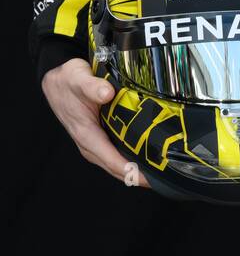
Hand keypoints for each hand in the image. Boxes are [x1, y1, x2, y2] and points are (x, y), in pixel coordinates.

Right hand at [41, 57, 150, 188]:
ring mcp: (95, 144)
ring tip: (162, 172)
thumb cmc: (68, 81)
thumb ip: (92, 86)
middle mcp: (90, 145)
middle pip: (118, 169)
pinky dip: (132, 161)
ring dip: (137, 171)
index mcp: (86, 134)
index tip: (152, 178)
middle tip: (166, 177)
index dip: (132, 172)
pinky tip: (149, 159)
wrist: (57, 82)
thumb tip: (106, 93)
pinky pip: (117, 157)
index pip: (112, 160)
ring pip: (118, 166)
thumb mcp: (78, 78)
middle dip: (140, 176)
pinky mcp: (100, 141)